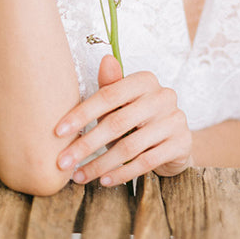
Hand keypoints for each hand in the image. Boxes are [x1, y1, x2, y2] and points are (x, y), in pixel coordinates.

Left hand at [54, 55, 192, 186]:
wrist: (176, 141)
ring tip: (79, 175)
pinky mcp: (181, 143)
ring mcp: (174, 119)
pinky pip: (146, 161)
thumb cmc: (141, 119)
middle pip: (117, 122)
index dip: (82, 114)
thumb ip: (111, 87)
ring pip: (130, 146)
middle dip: (86, 144)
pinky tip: (104, 180)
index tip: (58, 132)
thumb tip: (105, 58)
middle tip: (63, 162)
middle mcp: (163, 96)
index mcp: (145, 80)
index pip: (109, 95)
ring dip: (100, 164)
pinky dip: (122, 173)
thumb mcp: (124, 104)